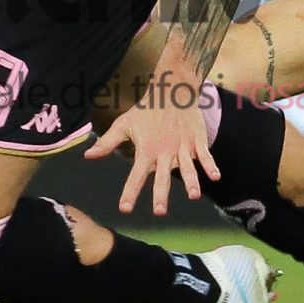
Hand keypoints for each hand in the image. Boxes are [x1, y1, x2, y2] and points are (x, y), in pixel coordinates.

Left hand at [84, 89, 219, 218]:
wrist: (172, 90)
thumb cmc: (146, 110)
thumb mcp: (124, 125)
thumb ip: (108, 143)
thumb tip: (88, 156)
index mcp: (146, 150)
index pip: (135, 175)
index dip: (130, 192)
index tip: (125, 209)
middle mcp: (165, 151)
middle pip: (162, 177)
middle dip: (161, 194)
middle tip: (159, 212)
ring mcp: (183, 146)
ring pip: (187, 167)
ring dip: (191, 181)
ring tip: (194, 196)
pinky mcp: (197, 141)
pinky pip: (205, 155)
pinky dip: (211, 165)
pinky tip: (215, 177)